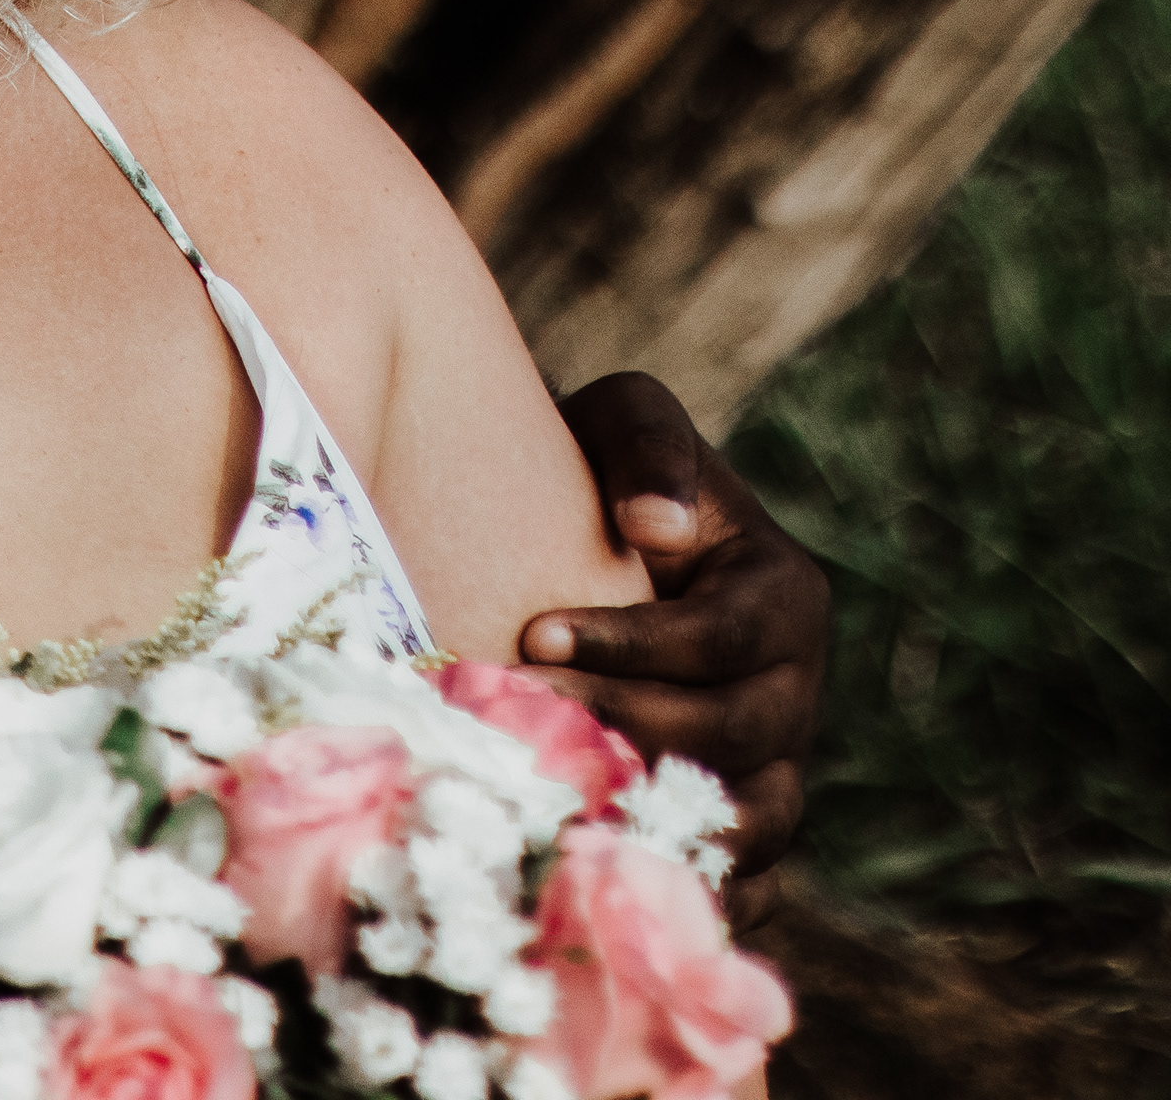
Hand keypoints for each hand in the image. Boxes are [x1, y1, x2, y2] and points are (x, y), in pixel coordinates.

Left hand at [521, 372, 827, 920]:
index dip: (634, 644)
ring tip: (552, 803)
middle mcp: (795, 686)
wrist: (582, 536)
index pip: (722, 640)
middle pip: (732, 735)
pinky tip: (608, 879)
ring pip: (748, 817)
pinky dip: (693, 888)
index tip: (534, 629)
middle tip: (513, 711)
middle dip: (621, 723)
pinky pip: (743, 876)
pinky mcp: (742, 816)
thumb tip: (658, 525)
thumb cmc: (600, 468)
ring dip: (651, 814)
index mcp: (783, 594)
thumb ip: (647, 448)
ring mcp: (777, 761)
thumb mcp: (625, 421)